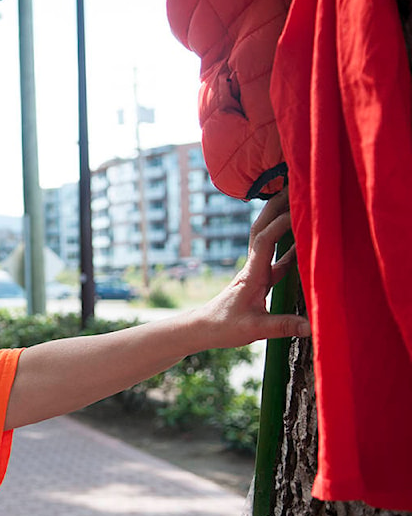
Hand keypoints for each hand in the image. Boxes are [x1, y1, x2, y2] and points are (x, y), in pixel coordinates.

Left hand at [194, 189, 310, 347]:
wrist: (203, 328)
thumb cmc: (224, 327)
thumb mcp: (254, 329)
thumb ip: (283, 326)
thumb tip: (312, 326)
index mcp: (252, 274)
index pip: (265, 240)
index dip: (281, 224)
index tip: (300, 211)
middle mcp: (253, 267)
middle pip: (263, 228)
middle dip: (277, 207)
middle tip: (294, 186)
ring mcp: (256, 271)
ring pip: (269, 238)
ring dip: (282, 220)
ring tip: (301, 203)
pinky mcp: (259, 279)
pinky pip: (276, 256)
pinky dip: (290, 246)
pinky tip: (305, 243)